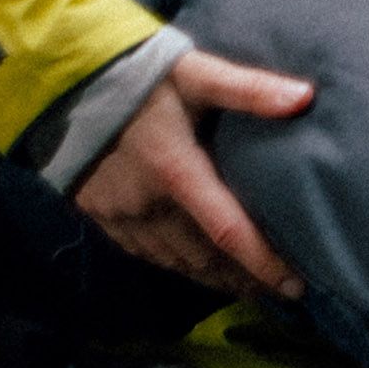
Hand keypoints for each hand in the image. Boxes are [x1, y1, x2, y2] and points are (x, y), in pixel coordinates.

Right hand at [71, 48, 312, 300]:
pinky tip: (195, 269)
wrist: (63, 83)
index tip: (295, 286)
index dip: (263, 263)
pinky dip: (177, 267)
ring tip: (247, 289)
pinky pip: (147, 254)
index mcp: (177, 172)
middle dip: (244, 280)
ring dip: (213, 279)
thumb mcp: (195, 73)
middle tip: (279, 294)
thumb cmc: (138, 76)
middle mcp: (149, 206)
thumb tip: (305, 97)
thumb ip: (248, 88)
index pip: (228, 232)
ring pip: (176, 263)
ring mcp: (122, 217)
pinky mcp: (103, 217)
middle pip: (205, 259)